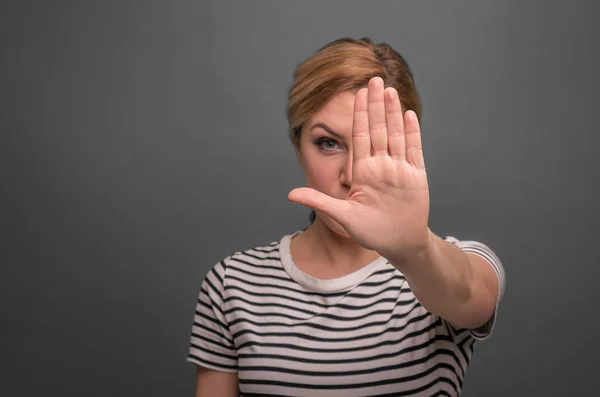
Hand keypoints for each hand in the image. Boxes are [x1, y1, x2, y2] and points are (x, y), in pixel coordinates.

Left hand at [288, 77, 430, 258]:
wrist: (398, 243)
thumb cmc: (370, 232)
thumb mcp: (342, 215)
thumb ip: (319, 201)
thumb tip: (290, 194)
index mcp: (362, 171)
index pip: (360, 136)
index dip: (359, 114)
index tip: (356, 93)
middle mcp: (380, 165)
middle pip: (377, 129)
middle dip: (375, 104)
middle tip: (374, 78)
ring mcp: (399, 169)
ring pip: (395, 134)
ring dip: (392, 112)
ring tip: (389, 90)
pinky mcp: (415, 176)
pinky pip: (413, 150)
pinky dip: (412, 133)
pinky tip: (408, 115)